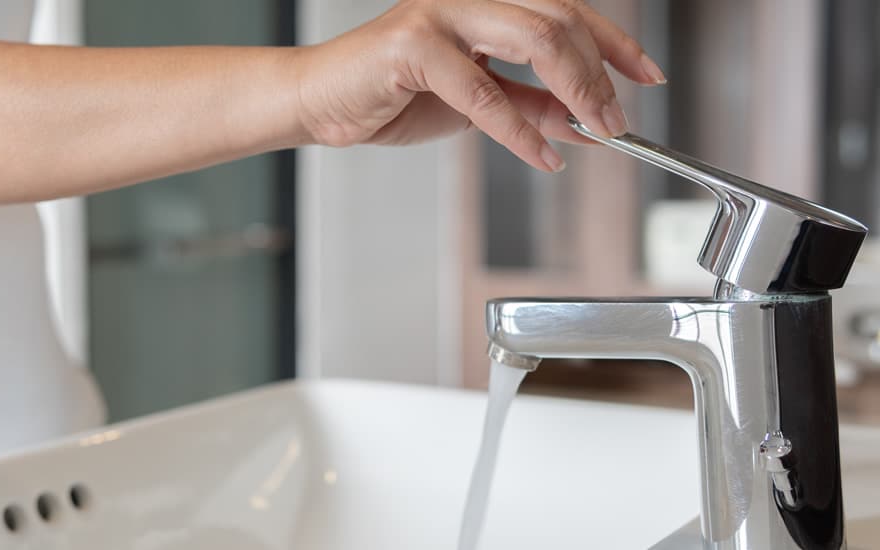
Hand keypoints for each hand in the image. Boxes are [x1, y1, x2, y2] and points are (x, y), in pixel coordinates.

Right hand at [295, 0, 665, 171]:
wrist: (322, 104)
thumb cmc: (390, 95)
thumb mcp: (477, 104)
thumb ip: (530, 105)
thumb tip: (584, 122)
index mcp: (486, 3)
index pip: (566, 11)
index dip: (615, 42)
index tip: (645, 77)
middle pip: (559, 18)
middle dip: (601, 73)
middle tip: (619, 119)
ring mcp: (441, 13)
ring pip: (534, 36)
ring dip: (576, 89)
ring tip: (597, 130)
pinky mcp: (413, 45)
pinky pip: (483, 89)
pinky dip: (520, 129)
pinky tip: (543, 155)